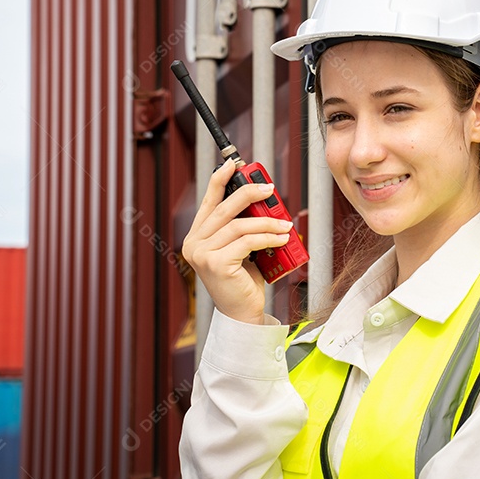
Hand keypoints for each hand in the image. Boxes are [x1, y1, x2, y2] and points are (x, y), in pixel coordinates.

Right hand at [181, 160, 293, 323]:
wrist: (243, 313)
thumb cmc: (243, 280)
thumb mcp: (241, 249)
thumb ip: (242, 227)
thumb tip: (262, 201)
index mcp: (197, 236)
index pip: (208, 201)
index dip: (219, 180)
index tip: (233, 164)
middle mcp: (194, 244)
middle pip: (224, 208)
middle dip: (249, 193)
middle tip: (270, 188)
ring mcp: (202, 254)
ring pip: (239, 225)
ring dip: (267, 221)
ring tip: (285, 225)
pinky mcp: (216, 264)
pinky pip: (247, 241)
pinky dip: (268, 237)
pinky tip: (281, 238)